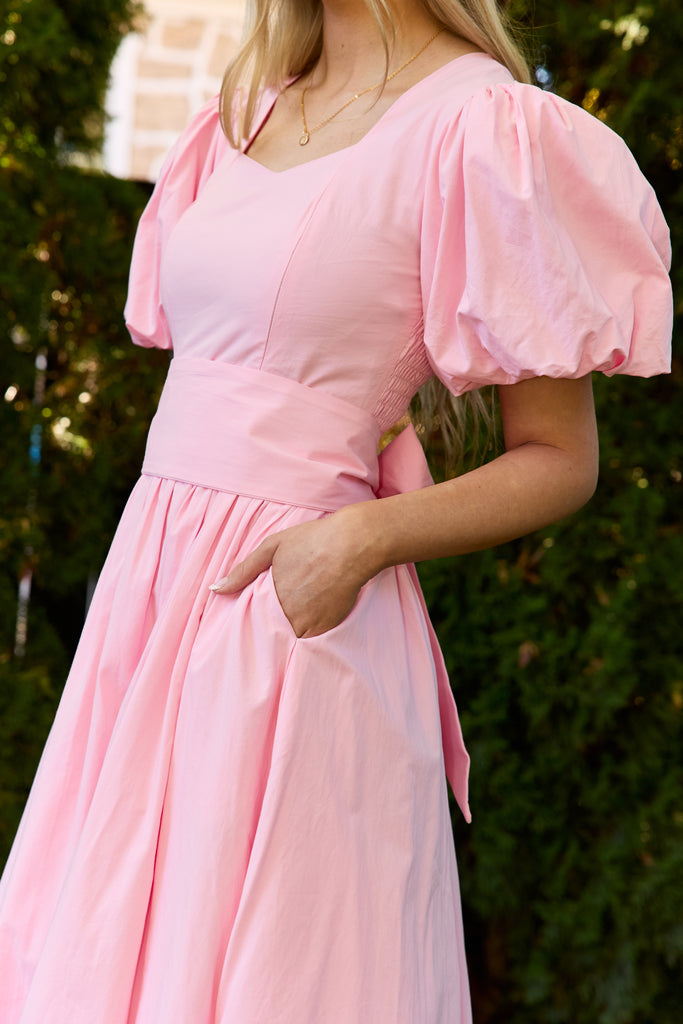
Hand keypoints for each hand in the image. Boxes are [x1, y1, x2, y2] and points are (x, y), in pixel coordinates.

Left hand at [209, 506, 376, 637]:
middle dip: (270, 626)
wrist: (354, 544)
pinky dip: (308, 628)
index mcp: (270, 598)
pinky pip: (311, 638)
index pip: (252, 622)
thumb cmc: (312, 540)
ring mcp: (310, 625)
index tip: (253, 619)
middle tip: (278, 612)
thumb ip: (243, 571)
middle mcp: (289, 616)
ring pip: (291, 636)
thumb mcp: (271, 547)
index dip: (253, 621)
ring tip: (297, 610)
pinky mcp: (328, 628)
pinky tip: (313, 611)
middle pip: (272, 631)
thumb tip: (216, 589)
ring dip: (289, 629)